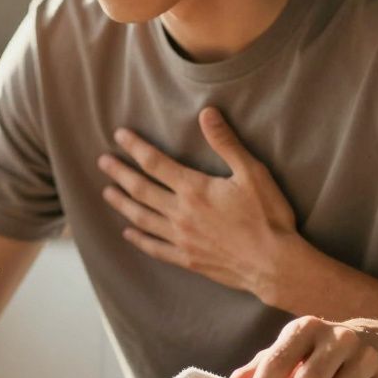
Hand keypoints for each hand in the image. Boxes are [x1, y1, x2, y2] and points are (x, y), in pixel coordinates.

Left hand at [97, 107, 296, 293]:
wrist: (274, 264)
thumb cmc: (267, 217)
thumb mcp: (252, 173)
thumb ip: (226, 143)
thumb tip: (207, 113)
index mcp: (194, 189)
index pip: (155, 163)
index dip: (135, 148)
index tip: (119, 136)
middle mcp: (180, 213)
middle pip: (141, 189)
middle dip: (119, 173)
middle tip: (102, 162)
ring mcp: (181, 238)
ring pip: (142, 217)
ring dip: (122, 203)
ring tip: (107, 193)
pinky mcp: (187, 259)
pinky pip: (154, 247)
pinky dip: (139, 239)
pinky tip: (128, 233)